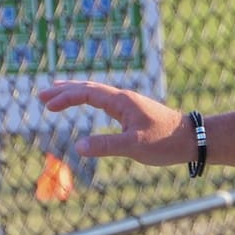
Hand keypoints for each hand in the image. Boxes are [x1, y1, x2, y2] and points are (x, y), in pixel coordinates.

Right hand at [37, 80, 190, 164]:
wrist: (193, 139)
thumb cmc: (166, 142)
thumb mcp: (134, 146)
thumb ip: (106, 145)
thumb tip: (78, 146)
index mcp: (122, 102)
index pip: (88, 93)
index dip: (66, 97)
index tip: (47, 106)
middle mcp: (125, 98)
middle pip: (89, 88)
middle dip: (65, 90)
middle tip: (41, 94)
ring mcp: (130, 104)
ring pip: (98, 92)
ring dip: (76, 92)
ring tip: (56, 92)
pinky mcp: (134, 112)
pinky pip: (105, 100)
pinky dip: (90, 98)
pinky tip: (88, 103)